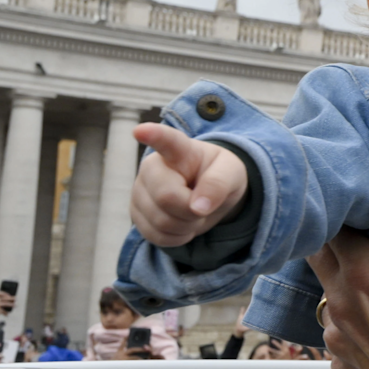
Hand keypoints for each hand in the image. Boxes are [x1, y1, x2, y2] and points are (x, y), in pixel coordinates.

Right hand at [0, 291, 13, 325]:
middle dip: (10, 298)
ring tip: (16, 305)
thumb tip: (10, 298)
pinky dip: (5, 312)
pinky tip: (7, 314)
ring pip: (5, 303)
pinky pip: (3, 310)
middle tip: (16, 299)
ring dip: (11, 304)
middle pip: (3, 298)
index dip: (4, 293)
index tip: (9, 295)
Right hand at [131, 124, 247, 246]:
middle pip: (166, 198)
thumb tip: (198, 207)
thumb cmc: (220, 174)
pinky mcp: (136, 213)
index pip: (165, 141)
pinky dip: (177, 238)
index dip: (153, 135)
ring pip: (160, 222)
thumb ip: (218, 183)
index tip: (140, 131)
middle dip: (192, 210)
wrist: (210, 192)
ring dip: (187, 226)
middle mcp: (152, 168)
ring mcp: (140, 191)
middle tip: (203, 204)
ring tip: (193, 212)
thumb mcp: (232, 173)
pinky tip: (183, 224)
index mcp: (179, 150)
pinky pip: (155, 236)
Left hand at [307, 216, 368, 368]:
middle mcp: (342, 297)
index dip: (348, 207)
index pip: (335, 221)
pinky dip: (352, 318)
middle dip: (339, 239)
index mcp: (368, 270)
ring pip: (327, 290)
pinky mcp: (342, 357)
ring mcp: (337, 330)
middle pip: (320, 251)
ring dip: (345, 280)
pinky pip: (337, 327)